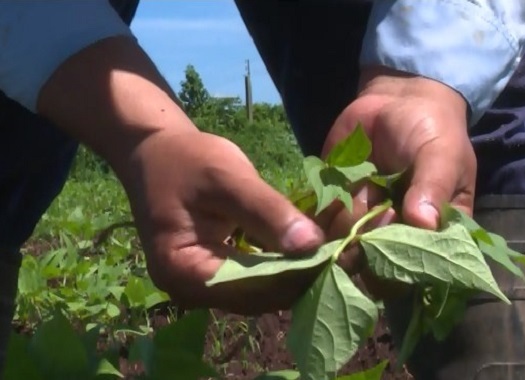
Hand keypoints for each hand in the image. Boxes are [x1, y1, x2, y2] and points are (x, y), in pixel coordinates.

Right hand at [121, 130, 329, 313]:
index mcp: (184, 272)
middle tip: (350, 246)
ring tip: (338, 243)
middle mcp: (191, 292)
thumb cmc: (186, 159)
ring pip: (265, 291)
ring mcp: (203, 288)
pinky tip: (314, 243)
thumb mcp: (227, 177)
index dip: (302, 272)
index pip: (256, 288)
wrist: (155, 152)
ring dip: (300, 269)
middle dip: (307, 272)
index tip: (343, 249)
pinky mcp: (217, 275)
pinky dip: (286, 262)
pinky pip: (258, 278)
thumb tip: (312, 245)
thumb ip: (267, 212)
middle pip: (262, 296)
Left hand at [316, 66, 476, 298]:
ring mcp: (365, 223)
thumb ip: (433, 187)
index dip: (402, 265)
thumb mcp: (442, 154)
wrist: (398, 101)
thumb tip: (424, 223)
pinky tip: (324, 201)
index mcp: (434, 235)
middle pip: (377, 264)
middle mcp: (398, 238)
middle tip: (367, 215)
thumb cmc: (432, 130)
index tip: (390, 238)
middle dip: (364, 248)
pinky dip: (316, 218)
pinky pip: (323, 223)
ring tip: (353, 197)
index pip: (420, 268)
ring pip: (345, 245)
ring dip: (340, 230)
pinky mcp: (338, 206)